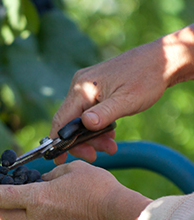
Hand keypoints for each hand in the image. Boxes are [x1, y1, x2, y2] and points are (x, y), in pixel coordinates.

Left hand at [0, 161, 150, 219]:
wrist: (121, 217)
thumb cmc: (98, 189)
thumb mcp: (70, 171)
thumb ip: (48, 177)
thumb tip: (39, 182)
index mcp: (36, 199)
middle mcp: (36, 219)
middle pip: (0, 217)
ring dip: (4, 217)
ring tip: (1, 206)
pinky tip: (29, 215)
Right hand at [51, 25, 193, 162]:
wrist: (161, 60)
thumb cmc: (146, 78)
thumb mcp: (127, 101)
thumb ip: (104, 114)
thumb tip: (84, 124)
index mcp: (82, 88)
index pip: (61, 120)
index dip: (58, 142)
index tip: (60, 160)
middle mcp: (79, 85)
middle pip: (69, 121)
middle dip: (82, 141)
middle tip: (97, 155)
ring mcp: (85, 86)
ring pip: (79, 118)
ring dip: (92, 136)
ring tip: (110, 146)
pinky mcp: (93, 88)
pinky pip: (87, 111)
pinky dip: (96, 126)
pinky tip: (109, 133)